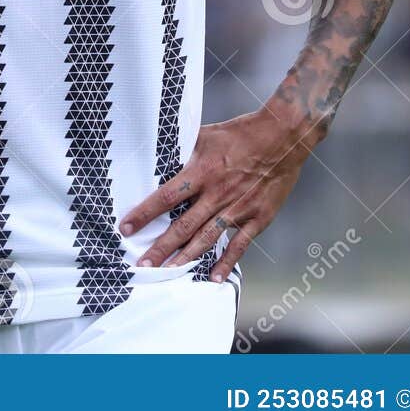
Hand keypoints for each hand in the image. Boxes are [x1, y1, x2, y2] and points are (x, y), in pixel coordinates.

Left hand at [120, 102, 315, 281]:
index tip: (126, 227)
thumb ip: (182, 149)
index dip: (145, 213)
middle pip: (183, 226)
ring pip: (207, 238)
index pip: (166, 197)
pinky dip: (226, 262)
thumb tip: (159, 152)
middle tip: (143, 264)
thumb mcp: (205, 135)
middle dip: (161, 247)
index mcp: (202, 172)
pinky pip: (239, 244)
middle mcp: (217, 193)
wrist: (282, 137)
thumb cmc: (241, 133)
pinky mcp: (258, 217)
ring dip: (186, 258)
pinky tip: (213, 277)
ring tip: (168, 273)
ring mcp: (238, 208)